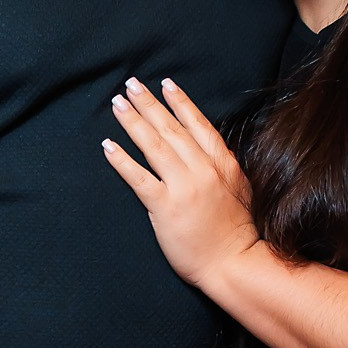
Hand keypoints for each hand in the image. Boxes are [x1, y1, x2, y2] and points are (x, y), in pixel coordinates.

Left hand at [103, 76, 255, 293]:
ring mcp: (184, 187)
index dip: (180, 102)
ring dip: (133, 122)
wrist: (233, 263)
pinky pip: (139, 178)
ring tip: (117, 104)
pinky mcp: (165, 207)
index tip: (166, 84)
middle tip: (131, 85)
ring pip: (154, 146)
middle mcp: (203, 170)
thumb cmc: (237, 232)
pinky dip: (122, 160)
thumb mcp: (240, 190)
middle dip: (149, 104)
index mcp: (223, 164)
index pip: (198, 125)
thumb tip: (211, 149)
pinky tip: (108, 145)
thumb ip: (224, 167)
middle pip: (171, 129)